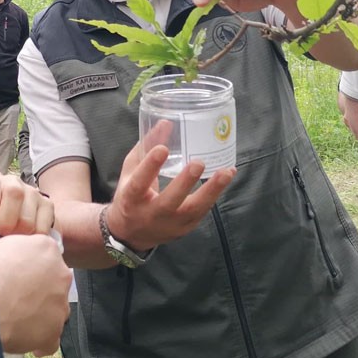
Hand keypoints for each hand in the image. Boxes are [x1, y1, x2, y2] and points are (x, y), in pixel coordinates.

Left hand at [0, 173, 54, 243]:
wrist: (3, 206)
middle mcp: (15, 183)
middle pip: (13, 203)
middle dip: (3, 229)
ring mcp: (33, 194)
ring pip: (27, 220)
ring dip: (17, 238)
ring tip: (9, 248)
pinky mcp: (47, 206)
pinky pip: (42, 228)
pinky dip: (33, 240)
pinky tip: (24, 245)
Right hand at [0, 234, 70, 356]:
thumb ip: (6, 254)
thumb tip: (1, 262)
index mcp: (45, 248)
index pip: (44, 254)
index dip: (29, 266)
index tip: (18, 275)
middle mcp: (60, 274)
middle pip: (53, 282)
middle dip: (38, 290)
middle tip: (16, 297)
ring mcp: (60, 304)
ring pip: (54, 310)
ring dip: (40, 314)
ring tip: (15, 320)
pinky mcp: (54, 331)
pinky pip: (50, 338)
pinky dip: (39, 340)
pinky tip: (23, 339)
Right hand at [112, 120, 234, 251]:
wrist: (131, 234)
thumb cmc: (130, 196)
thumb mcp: (130, 172)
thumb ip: (146, 148)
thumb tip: (166, 122)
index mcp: (131, 198)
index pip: (139, 183)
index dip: (150, 167)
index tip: (162, 149)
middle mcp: (150, 214)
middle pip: (169, 201)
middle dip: (184, 182)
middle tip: (198, 163)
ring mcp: (169, 224)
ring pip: (193, 210)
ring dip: (212, 190)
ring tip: (227, 172)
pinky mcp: (185, 228)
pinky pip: (202, 212)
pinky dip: (214, 195)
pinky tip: (225, 178)